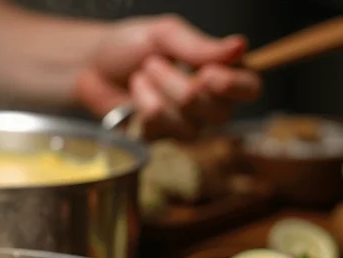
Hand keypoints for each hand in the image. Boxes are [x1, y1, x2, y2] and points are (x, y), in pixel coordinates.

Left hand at [74, 15, 261, 139]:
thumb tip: (240, 46)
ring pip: (188, 123)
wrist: (91, 65)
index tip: (207, 73)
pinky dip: (142, 106)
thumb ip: (200, 45)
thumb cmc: (131, 45)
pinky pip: (159, 129)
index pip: (251, 88)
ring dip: (158, 93)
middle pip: (218, 112)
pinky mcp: (161, 139)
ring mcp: (186, 124)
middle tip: (153, 63)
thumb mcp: (165, 34)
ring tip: (141, 75)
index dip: (234, 86)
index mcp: (222, 71)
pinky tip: (134, 94)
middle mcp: (211, 103)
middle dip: (180, 86)